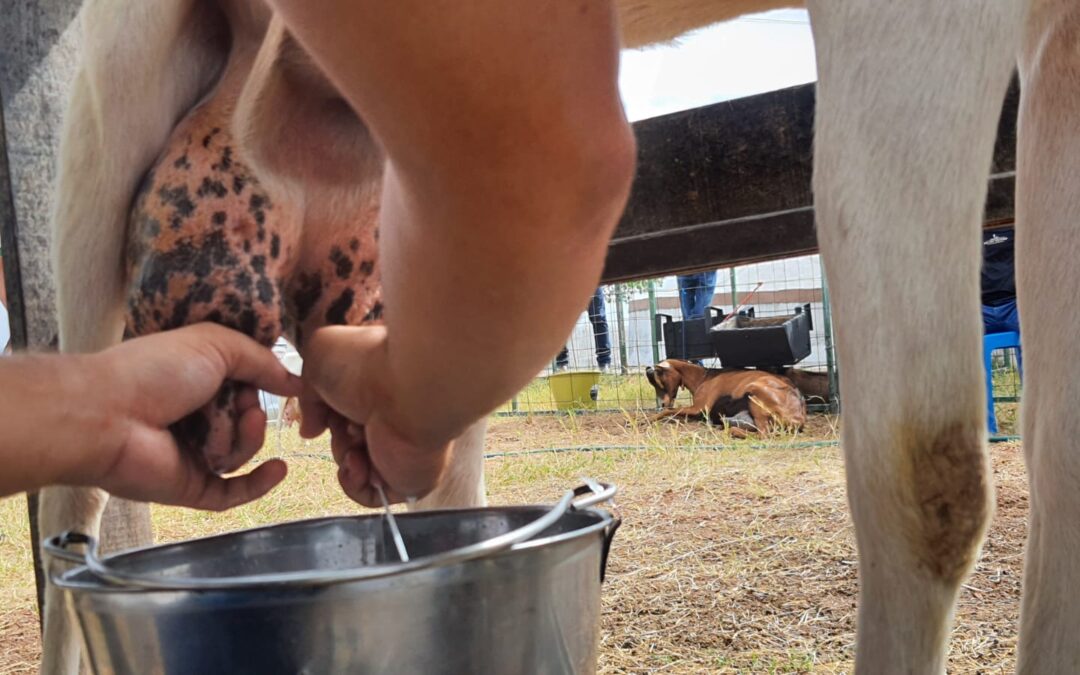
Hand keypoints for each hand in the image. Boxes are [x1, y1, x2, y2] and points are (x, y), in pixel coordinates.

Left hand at [80, 324, 301, 509]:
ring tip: (240, 424)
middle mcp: (194, 418)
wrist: (108, 415)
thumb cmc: (156, 371)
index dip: (262, 383)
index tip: (280, 381)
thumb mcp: (216, 345)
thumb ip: (261, 360)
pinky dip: (259, 483)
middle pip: (247, 420)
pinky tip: (277, 468)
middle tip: (242, 404)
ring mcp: (193, 455)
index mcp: (196, 382)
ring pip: (242, 454)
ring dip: (249, 438)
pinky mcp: (192, 487)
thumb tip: (298, 383)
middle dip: (254, 412)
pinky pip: (234, 493)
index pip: (244, 386)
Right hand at [299, 325, 451, 505]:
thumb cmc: (366, 365)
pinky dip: (354, 483)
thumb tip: (309, 430)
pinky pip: (372, 495)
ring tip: (357, 439)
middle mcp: (393, 416)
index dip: (328, 412)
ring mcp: (403, 448)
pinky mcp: (409, 478)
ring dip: (345, 455)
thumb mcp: (318, 359)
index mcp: (379, 387)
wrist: (406, 389)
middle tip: (346, 422)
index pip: (346, 410)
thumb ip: (307, 396)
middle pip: (349, 439)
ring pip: (357, 466)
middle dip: (337, 434)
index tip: (326, 407)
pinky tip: (359, 463)